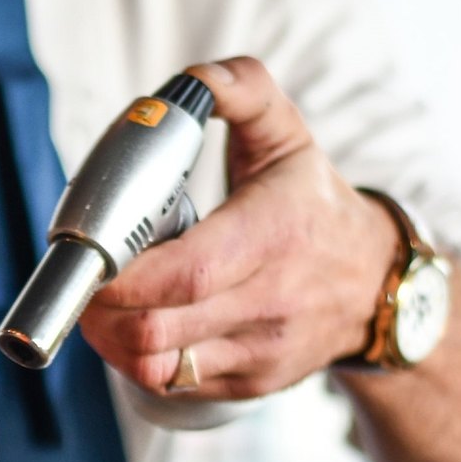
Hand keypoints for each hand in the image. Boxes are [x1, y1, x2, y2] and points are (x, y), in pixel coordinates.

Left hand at [78, 56, 400, 400]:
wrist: (373, 283)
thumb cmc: (315, 208)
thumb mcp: (289, 138)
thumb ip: (246, 93)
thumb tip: (200, 78)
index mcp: (275, 234)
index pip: (184, 274)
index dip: (121, 277)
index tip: (94, 258)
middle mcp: (271, 299)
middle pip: (156, 328)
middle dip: (101, 312)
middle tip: (87, 282)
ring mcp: (260, 349)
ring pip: (156, 366)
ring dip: (111, 341)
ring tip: (105, 308)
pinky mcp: (249, 382)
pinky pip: (172, 383)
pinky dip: (138, 360)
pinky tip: (136, 329)